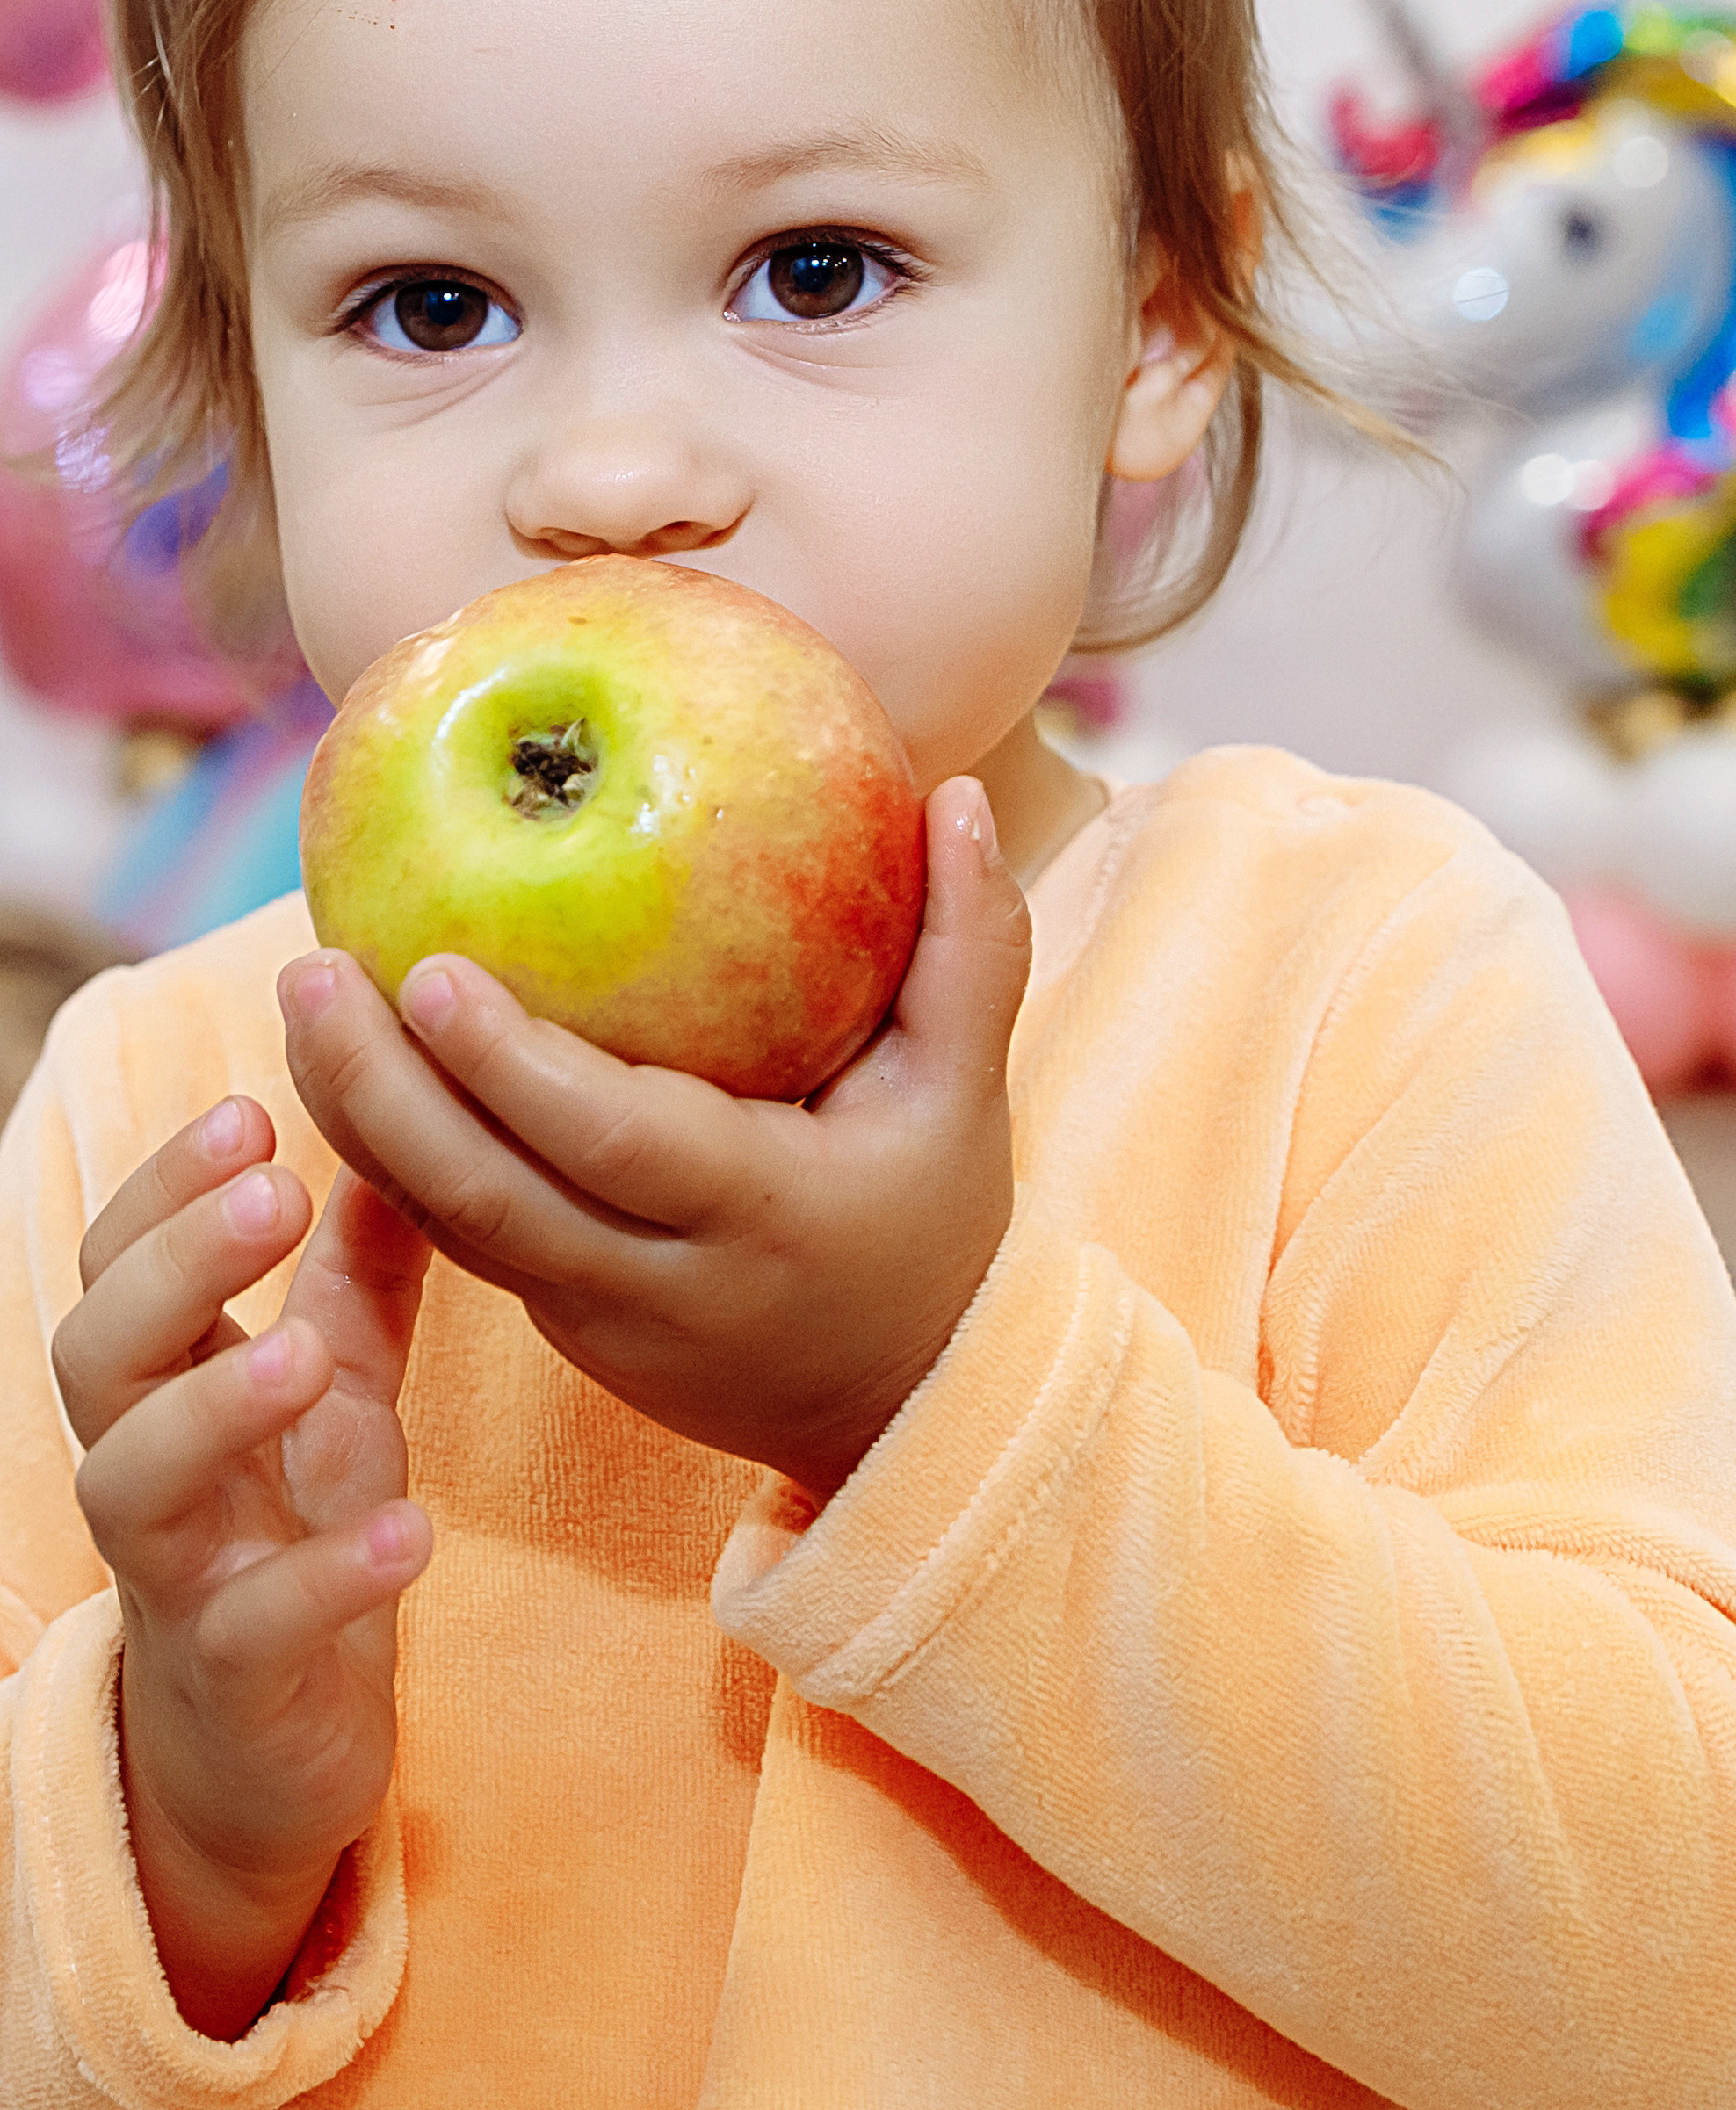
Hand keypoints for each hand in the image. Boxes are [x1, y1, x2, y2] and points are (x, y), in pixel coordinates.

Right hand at [51, 1103, 431, 2037]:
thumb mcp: (340, 1385)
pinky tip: (407, 1531)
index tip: (251, 1108)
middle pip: (97, 1352)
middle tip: (272, 1191)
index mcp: (169, 1382)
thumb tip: (397, 1124)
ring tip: (303, 1353)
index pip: (121, 1262)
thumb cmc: (292, 1527)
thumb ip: (359, 1270)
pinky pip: (257, 1624)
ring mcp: (180, 1573)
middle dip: (174, 1266)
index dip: (166, 1186)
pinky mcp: (237, 1679)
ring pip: (137, 1482)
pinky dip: (327, 1577)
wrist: (275, 1747)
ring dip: (215, 1407)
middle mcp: (148, 1467)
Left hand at [280, 778, 1027, 1499]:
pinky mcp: (554, 1322)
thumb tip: (959, 791)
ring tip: (302, 997)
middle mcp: (660, 1282)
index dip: (512, 1068)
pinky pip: (452, 1234)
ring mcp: (594, 1318)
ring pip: (445, 1224)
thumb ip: (972, 945)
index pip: (613, 1144)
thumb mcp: (968, 1090)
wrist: (898, 1404)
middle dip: (382, 1087)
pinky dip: (387, 1151)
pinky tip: (340, 1059)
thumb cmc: (934, 1217)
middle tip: (313, 966)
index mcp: (761, 1214)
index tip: (430, 967)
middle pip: (486, 1195)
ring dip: (357, 1116)